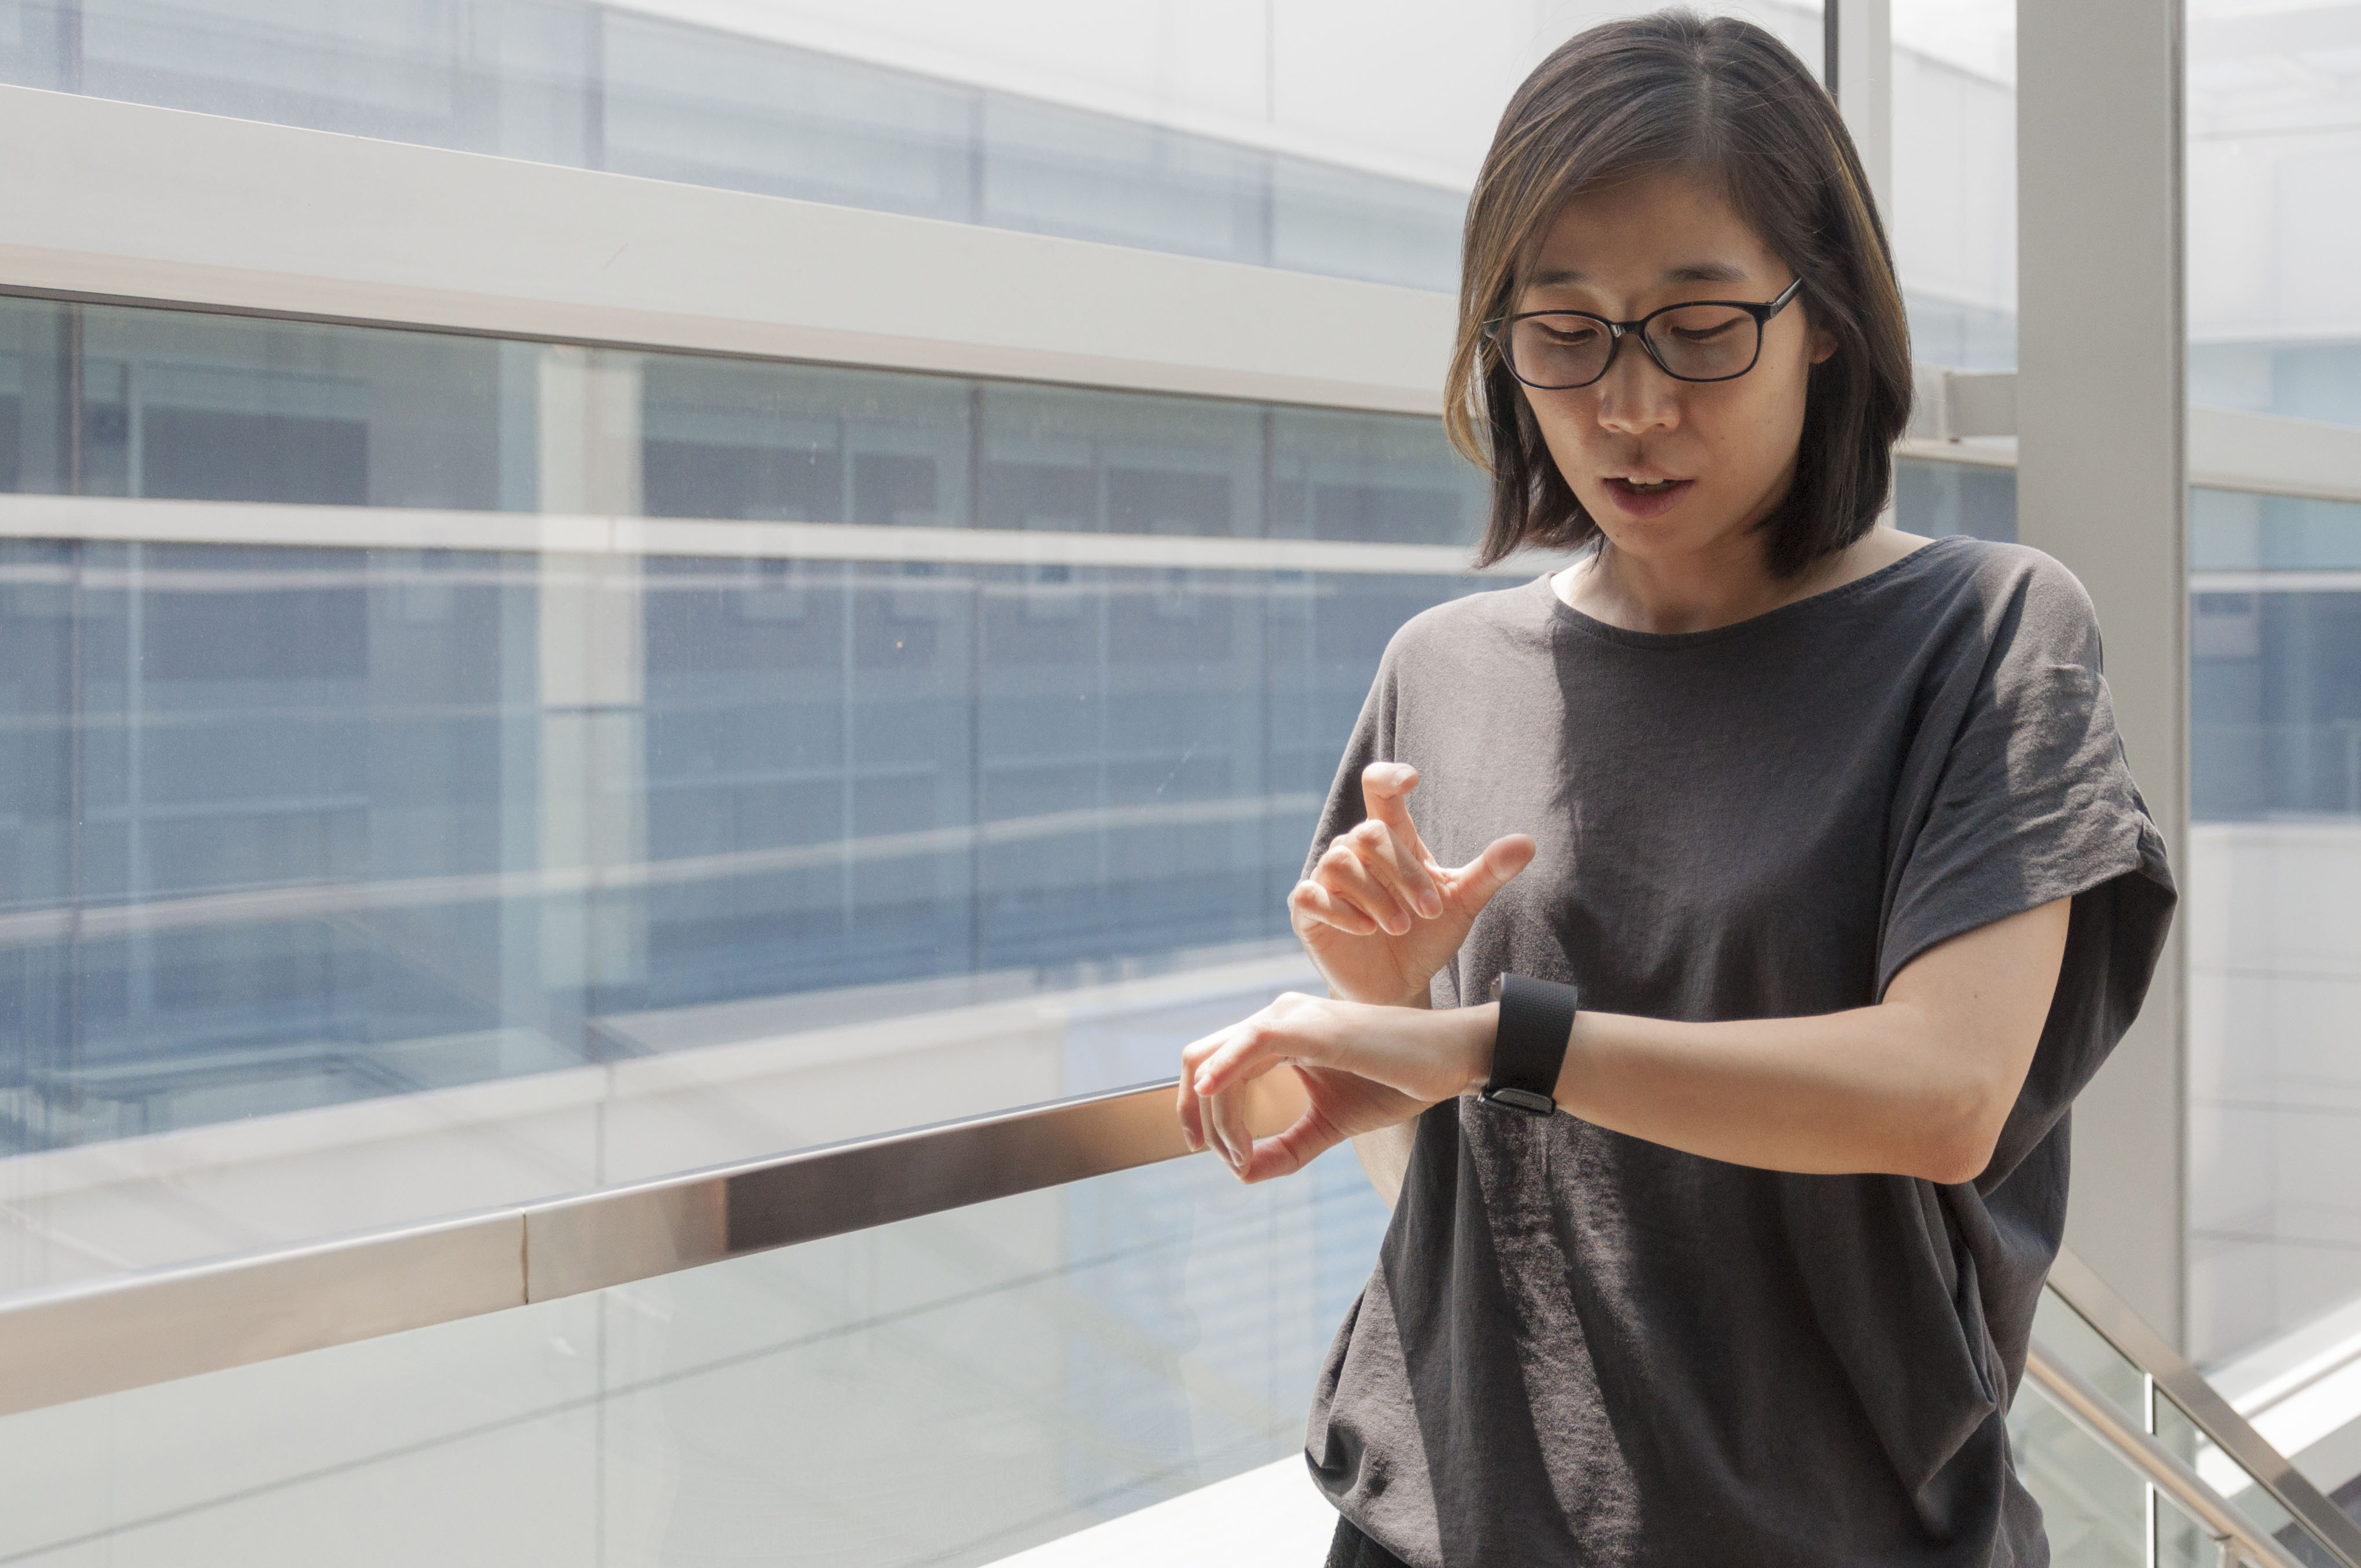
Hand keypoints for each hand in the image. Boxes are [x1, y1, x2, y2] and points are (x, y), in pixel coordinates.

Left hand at [1174, 992, 1494, 1181]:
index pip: (1211, 1068)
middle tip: (1228, 1160)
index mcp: (1277, 1035)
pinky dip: (1225, 1070)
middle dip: (1196, 1115)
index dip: (1201, 1115)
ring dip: (1219, 1117)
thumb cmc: (1394, 1083)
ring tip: (1244, 1156)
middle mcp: (1275, 1018)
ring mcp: (1290, 1016)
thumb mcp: (1329, 1124)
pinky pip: (1251, 1042)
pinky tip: (1212, 1095)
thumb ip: (1287, 1148)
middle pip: (1201, 1062)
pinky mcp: (1309, 1024)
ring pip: (1217, 1061)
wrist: (1447, 1060)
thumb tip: (1242, 1175)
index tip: (1227, 1158)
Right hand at [1292, 763, 1534, 1006]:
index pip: (1378, 789)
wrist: (1400, 985)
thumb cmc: (1428, 937)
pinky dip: (1340, 911)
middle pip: (1368, 833)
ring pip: (1340, 862)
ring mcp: (1328, 881)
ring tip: (1401, 926)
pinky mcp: (1308, 912)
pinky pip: (1310, 895)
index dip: (1388, 776)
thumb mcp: (1464, 902)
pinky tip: (1367, 929)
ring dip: (1375, 895)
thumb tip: (1528, 842)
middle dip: (1403, 872)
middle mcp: (1355, 853)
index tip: (1411, 780)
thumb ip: (1491, 871)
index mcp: (1391, 840)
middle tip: (1429, 911)